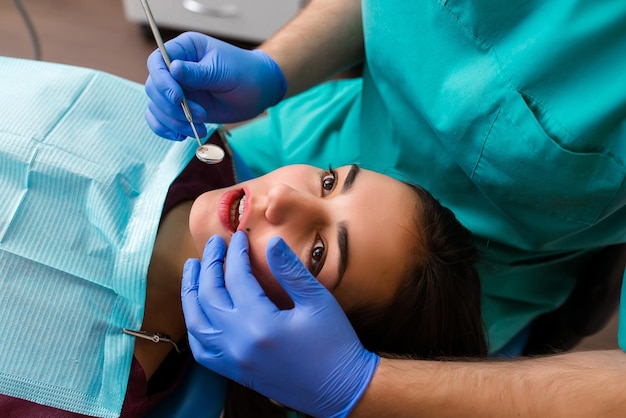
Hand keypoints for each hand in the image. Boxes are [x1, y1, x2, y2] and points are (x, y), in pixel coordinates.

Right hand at [145, 32, 286, 140]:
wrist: (259, 91)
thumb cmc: (246, 73)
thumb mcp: (224, 72)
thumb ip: (198, 73)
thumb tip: (173, 70)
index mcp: (185, 50)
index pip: (157, 62)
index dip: (162, 81)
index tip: (177, 98)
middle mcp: (175, 69)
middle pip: (154, 88)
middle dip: (172, 107)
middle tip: (199, 116)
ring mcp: (177, 89)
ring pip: (156, 107)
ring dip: (173, 122)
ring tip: (199, 128)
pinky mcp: (181, 108)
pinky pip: (161, 119)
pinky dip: (167, 129)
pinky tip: (183, 135)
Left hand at [181, 232, 378, 416]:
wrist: (340, 390)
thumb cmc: (334, 343)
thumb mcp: (318, 301)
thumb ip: (290, 270)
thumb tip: (271, 242)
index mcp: (261, 324)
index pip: (236, 279)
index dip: (236, 254)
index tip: (238, 237)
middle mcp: (239, 344)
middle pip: (209, 297)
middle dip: (210, 265)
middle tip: (214, 244)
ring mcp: (234, 362)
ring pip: (196, 324)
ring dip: (191, 293)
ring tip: (193, 269)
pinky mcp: (235, 373)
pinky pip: (202, 350)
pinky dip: (194, 326)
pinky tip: (198, 310)